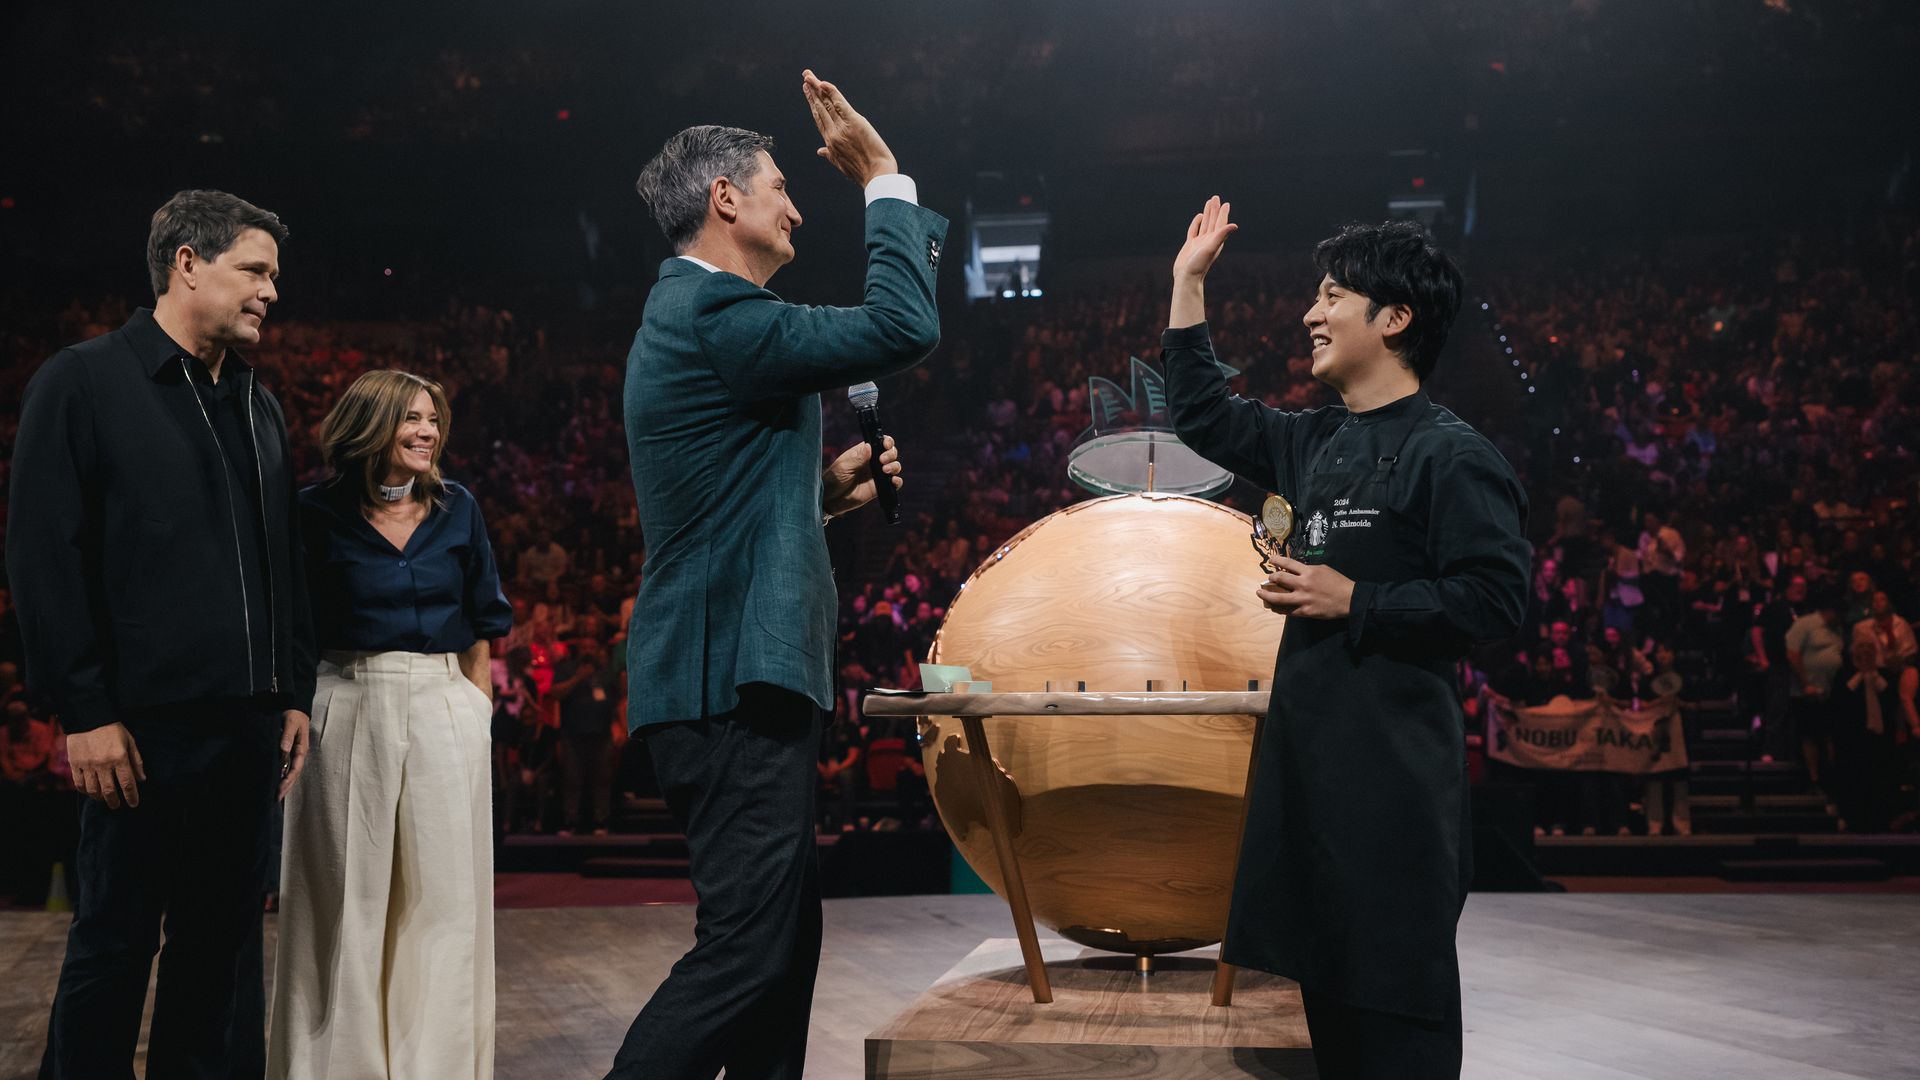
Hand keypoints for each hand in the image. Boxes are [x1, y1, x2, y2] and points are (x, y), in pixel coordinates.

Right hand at [67, 722, 145, 809]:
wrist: (88, 717)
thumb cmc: (113, 729)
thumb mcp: (130, 742)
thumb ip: (136, 761)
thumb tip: (142, 779)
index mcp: (119, 758)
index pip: (127, 784)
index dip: (131, 796)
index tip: (133, 804)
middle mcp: (103, 764)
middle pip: (109, 791)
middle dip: (114, 801)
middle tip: (116, 805)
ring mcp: (87, 765)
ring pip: (93, 790)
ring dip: (99, 798)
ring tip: (104, 799)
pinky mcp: (74, 763)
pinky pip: (79, 783)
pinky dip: (85, 791)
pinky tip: (90, 792)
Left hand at [278, 710, 310, 799]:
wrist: (296, 708)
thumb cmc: (294, 715)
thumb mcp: (291, 723)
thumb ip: (287, 736)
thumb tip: (284, 749)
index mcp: (301, 748)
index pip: (295, 768)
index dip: (288, 779)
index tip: (280, 788)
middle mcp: (299, 754)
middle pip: (294, 774)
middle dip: (287, 787)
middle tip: (277, 798)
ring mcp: (295, 754)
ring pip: (291, 772)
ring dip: (286, 784)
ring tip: (277, 795)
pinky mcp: (290, 752)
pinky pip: (287, 767)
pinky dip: (283, 776)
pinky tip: (278, 782)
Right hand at [803, 69, 897, 184]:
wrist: (877, 176)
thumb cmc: (863, 173)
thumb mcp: (842, 166)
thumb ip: (830, 155)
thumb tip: (820, 151)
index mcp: (830, 143)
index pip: (819, 119)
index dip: (813, 104)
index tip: (809, 93)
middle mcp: (833, 134)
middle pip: (820, 108)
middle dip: (812, 92)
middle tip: (806, 78)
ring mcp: (842, 127)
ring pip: (826, 104)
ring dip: (817, 88)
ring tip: (810, 76)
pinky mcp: (854, 121)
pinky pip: (839, 103)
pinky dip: (831, 92)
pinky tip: (824, 83)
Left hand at [823, 435, 901, 517]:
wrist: (831, 499)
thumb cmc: (834, 479)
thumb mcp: (844, 467)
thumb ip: (858, 458)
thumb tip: (869, 446)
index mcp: (863, 452)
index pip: (879, 442)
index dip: (886, 441)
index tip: (886, 445)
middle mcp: (873, 462)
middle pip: (890, 452)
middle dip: (891, 454)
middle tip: (882, 460)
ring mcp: (877, 475)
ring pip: (894, 466)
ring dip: (894, 466)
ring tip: (885, 471)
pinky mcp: (880, 488)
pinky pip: (894, 483)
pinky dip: (897, 481)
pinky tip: (893, 481)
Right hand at [1173, 195, 1237, 281]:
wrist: (1186, 277)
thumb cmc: (1199, 264)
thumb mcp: (1211, 248)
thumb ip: (1222, 235)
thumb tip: (1234, 225)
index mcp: (1215, 240)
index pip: (1220, 224)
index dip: (1223, 213)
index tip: (1226, 203)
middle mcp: (1209, 240)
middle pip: (1213, 221)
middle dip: (1215, 209)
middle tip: (1216, 197)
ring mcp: (1199, 242)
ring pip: (1205, 224)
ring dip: (1207, 213)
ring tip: (1208, 203)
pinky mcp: (1190, 244)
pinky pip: (1194, 230)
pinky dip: (1197, 222)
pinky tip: (1199, 217)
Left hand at [1255, 557, 1355, 619]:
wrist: (1349, 599)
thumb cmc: (1338, 582)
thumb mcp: (1323, 569)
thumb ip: (1309, 569)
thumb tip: (1297, 570)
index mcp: (1308, 571)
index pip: (1287, 563)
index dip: (1276, 560)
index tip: (1270, 560)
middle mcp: (1303, 584)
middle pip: (1279, 579)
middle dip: (1271, 578)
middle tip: (1267, 579)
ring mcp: (1303, 599)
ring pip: (1278, 598)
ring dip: (1267, 595)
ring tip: (1260, 593)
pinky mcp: (1305, 611)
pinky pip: (1288, 611)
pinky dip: (1280, 609)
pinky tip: (1274, 607)